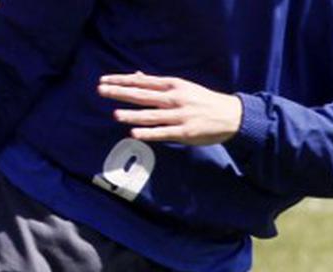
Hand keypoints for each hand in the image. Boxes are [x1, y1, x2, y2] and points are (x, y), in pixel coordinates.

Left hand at [98, 72, 241, 145]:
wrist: (231, 115)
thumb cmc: (202, 101)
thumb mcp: (181, 87)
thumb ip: (157, 85)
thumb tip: (135, 77)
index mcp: (172, 85)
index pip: (141, 82)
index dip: (121, 81)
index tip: (104, 80)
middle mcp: (174, 98)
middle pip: (142, 95)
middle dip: (120, 93)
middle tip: (101, 90)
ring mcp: (179, 116)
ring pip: (151, 115)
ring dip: (132, 114)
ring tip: (114, 114)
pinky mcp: (184, 132)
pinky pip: (162, 132)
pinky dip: (148, 133)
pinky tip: (134, 133)